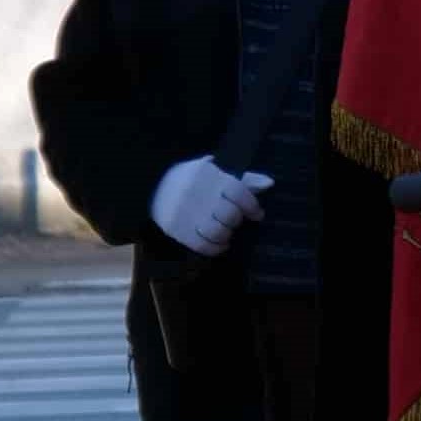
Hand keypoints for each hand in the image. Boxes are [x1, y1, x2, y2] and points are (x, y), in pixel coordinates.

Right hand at [149, 155, 268, 258]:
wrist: (151, 185)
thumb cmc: (192, 179)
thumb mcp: (215, 172)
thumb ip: (243, 179)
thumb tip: (269, 183)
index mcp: (209, 176)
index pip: (239, 192)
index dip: (252, 206)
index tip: (256, 214)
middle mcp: (197, 194)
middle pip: (230, 215)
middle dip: (236, 220)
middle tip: (233, 220)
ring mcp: (185, 212)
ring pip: (218, 232)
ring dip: (226, 235)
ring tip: (224, 232)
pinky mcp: (176, 228)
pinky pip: (203, 246)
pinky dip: (216, 248)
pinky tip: (218, 244)